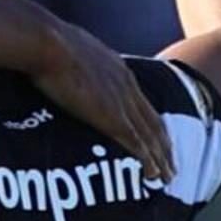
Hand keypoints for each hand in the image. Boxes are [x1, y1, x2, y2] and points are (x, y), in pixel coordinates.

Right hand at [25, 14, 172, 181]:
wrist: (48, 43)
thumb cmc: (49, 43)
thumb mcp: (72, 49)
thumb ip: (78, 62)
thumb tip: (68, 66)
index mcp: (118, 69)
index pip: (143, 103)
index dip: (152, 123)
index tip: (158, 140)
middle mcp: (127, 86)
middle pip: (154, 122)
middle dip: (164, 146)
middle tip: (172, 165)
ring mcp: (121, 102)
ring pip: (150, 136)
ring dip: (161, 158)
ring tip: (168, 177)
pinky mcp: (110, 117)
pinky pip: (136, 143)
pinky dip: (148, 161)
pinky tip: (154, 175)